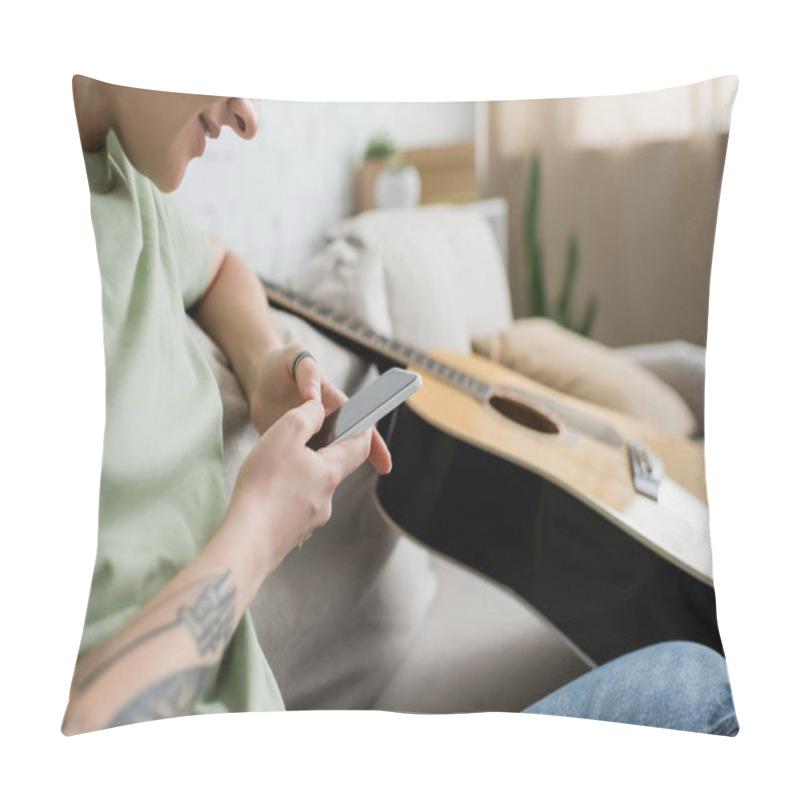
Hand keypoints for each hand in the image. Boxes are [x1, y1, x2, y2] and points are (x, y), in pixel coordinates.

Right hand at [228, 399, 373, 573]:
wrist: (246, 542)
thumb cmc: (264, 487)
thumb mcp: (285, 434)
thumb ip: (307, 416)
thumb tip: (319, 409)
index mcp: (331, 472)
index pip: (360, 446)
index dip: (360, 428)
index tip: (355, 419)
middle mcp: (327, 499)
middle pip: (333, 467)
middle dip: (320, 452)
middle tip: (297, 442)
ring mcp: (311, 520)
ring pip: (312, 489)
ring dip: (299, 475)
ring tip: (272, 470)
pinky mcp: (293, 534)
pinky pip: (295, 508)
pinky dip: (285, 498)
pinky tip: (265, 495)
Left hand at [248, 343, 391, 474]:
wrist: (257, 378)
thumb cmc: (283, 364)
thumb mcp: (296, 358)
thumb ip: (308, 372)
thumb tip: (313, 397)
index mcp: (336, 405)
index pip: (361, 427)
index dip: (375, 446)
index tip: (385, 466)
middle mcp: (326, 424)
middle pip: (343, 448)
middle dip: (345, 465)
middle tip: (332, 479)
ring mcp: (309, 437)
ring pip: (323, 459)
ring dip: (322, 471)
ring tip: (312, 485)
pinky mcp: (290, 446)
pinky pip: (299, 462)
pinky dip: (298, 472)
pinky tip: (290, 481)